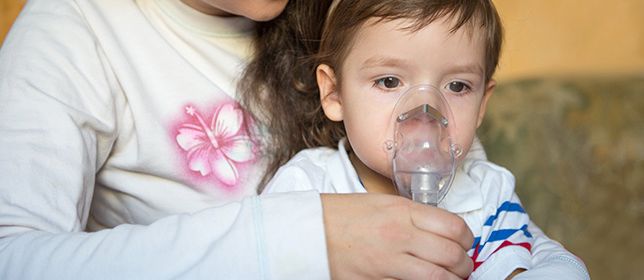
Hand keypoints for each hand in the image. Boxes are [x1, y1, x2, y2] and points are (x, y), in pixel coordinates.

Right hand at [321, 193, 473, 279]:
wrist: (308, 231)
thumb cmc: (340, 215)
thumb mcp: (380, 204)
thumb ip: (410, 215)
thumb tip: (437, 230)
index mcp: (402, 210)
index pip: (453, 226)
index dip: (467, 238)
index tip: (465, 243)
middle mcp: (401, 235)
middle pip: (451, 254)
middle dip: (463, 264)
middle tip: (462, 266)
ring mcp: (390, 261)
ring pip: (439, 277)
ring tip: (452, 279)